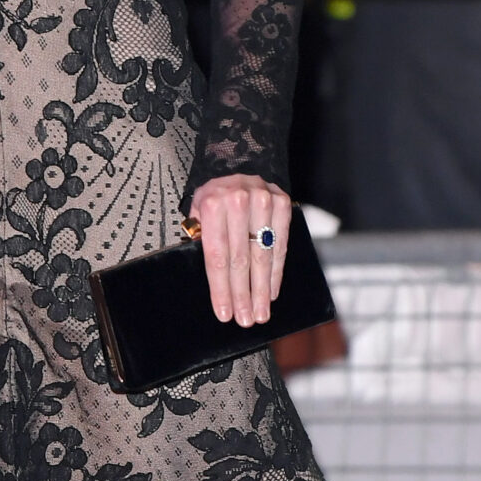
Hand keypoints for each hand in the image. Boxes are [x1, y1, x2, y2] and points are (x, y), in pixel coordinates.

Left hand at [188, 172, 291, 326]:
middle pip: (241, 260)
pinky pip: (281, 245)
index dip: (220, 288)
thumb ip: (201, 239)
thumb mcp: (197, 211)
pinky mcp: (283, 204)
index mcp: (212, 204)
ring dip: (262, 289)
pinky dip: (276, 272)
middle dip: (243, 294)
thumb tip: (211, 280)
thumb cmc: (214, 195)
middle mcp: (238, 202)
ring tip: (261, 313)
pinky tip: (273, 292)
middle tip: (245, 320)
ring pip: (263, 256)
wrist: (239, 160)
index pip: (217, 256)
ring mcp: (264, 202)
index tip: (224, 312)